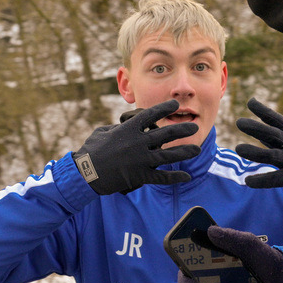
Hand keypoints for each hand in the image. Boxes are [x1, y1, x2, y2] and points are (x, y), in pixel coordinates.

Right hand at [73, 100, 199, 194]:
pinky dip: (174, 178)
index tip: (175, 105)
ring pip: (168, 156)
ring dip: (184, 152)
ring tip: (197, 150)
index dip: (164, 108)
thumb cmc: (90, 151)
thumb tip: (124, 127)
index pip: (150, 115)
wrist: (86, 172)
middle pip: (166, 134)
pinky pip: (161, 177)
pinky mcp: (140, 176)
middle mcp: (138, 142)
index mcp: (128, 129)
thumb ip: (117, 128)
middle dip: (182, 129)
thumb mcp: (102, 132)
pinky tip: (186, 177)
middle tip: (194, 127)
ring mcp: (140, 160)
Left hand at [236, 98, 282, 191]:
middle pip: (272, 134)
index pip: (276, 119)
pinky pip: (274, 179)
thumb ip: (275, 134)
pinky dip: (261, 180)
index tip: (250, 102)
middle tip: (239, 122)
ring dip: (253, 152)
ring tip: (238, 148)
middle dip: (255, 127)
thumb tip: (257, 124)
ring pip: (270, 155)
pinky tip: (247, 181)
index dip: (263, 110)